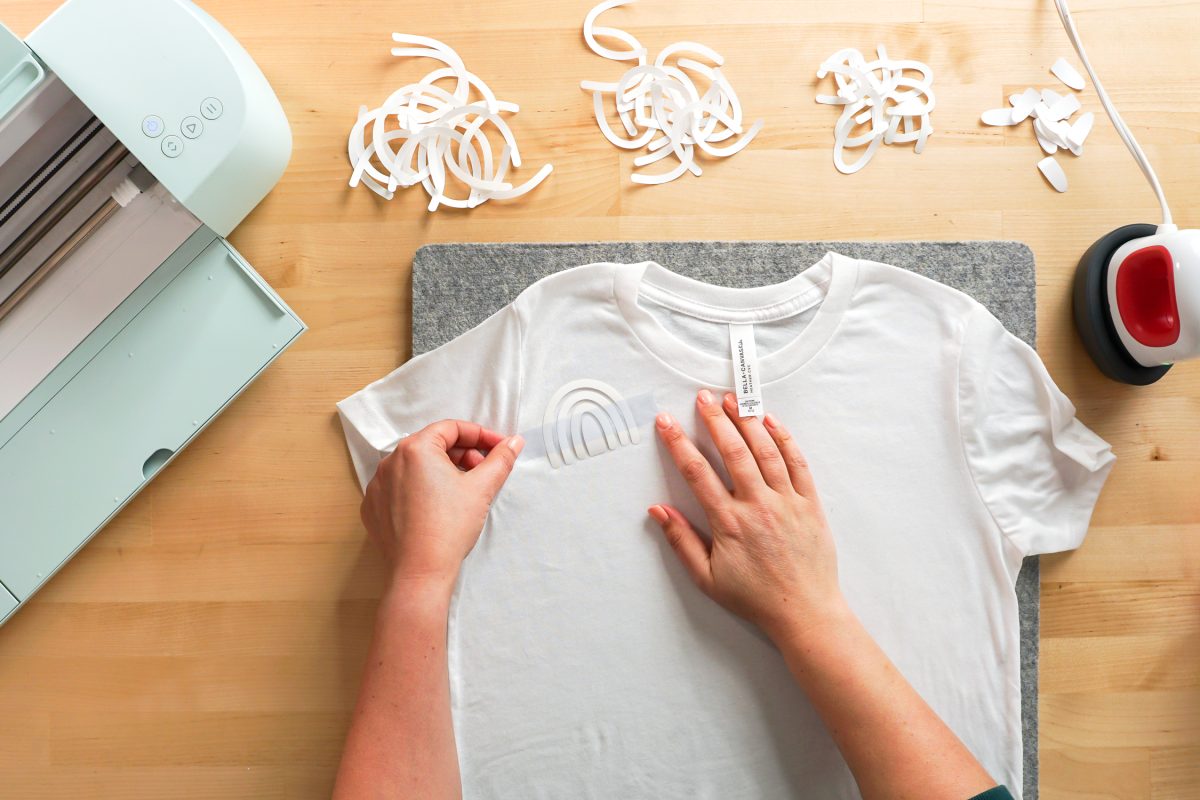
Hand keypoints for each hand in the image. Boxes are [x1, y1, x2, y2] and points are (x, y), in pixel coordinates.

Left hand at [361, 420, 522, 593]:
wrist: (420, 573)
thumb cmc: (449, 528)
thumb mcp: (482, 488)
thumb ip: (500, 459)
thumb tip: (514, 442)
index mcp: (415, 449)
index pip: (452, 428)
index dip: (480, 435)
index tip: (498, 448)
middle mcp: (390, 461)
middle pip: (433, 445)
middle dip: (462, 455)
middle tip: (483, 472)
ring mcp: (378, 485)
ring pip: (416, 467)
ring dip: (441, 471)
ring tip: (462, 491)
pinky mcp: (373, 507)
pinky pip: (399, 488)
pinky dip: (420, 490)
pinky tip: (437, 507)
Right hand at [649, 389, 842, 641]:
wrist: (804, 611)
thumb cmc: (754, 597)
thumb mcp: (707, 578)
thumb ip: (681, 541)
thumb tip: (658, 511)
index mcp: (729, 523)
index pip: (698, 473)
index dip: (678, 443)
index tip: (666, 422)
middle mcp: (758, 506)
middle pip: (734, 451)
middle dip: (715, 420)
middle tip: (702, 397)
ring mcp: (787, 502)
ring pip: (766, 451)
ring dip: (748, 421)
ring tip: (733, 400)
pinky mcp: (810, 503)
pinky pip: (798, 463)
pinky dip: (784, 438)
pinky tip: (771, 421)